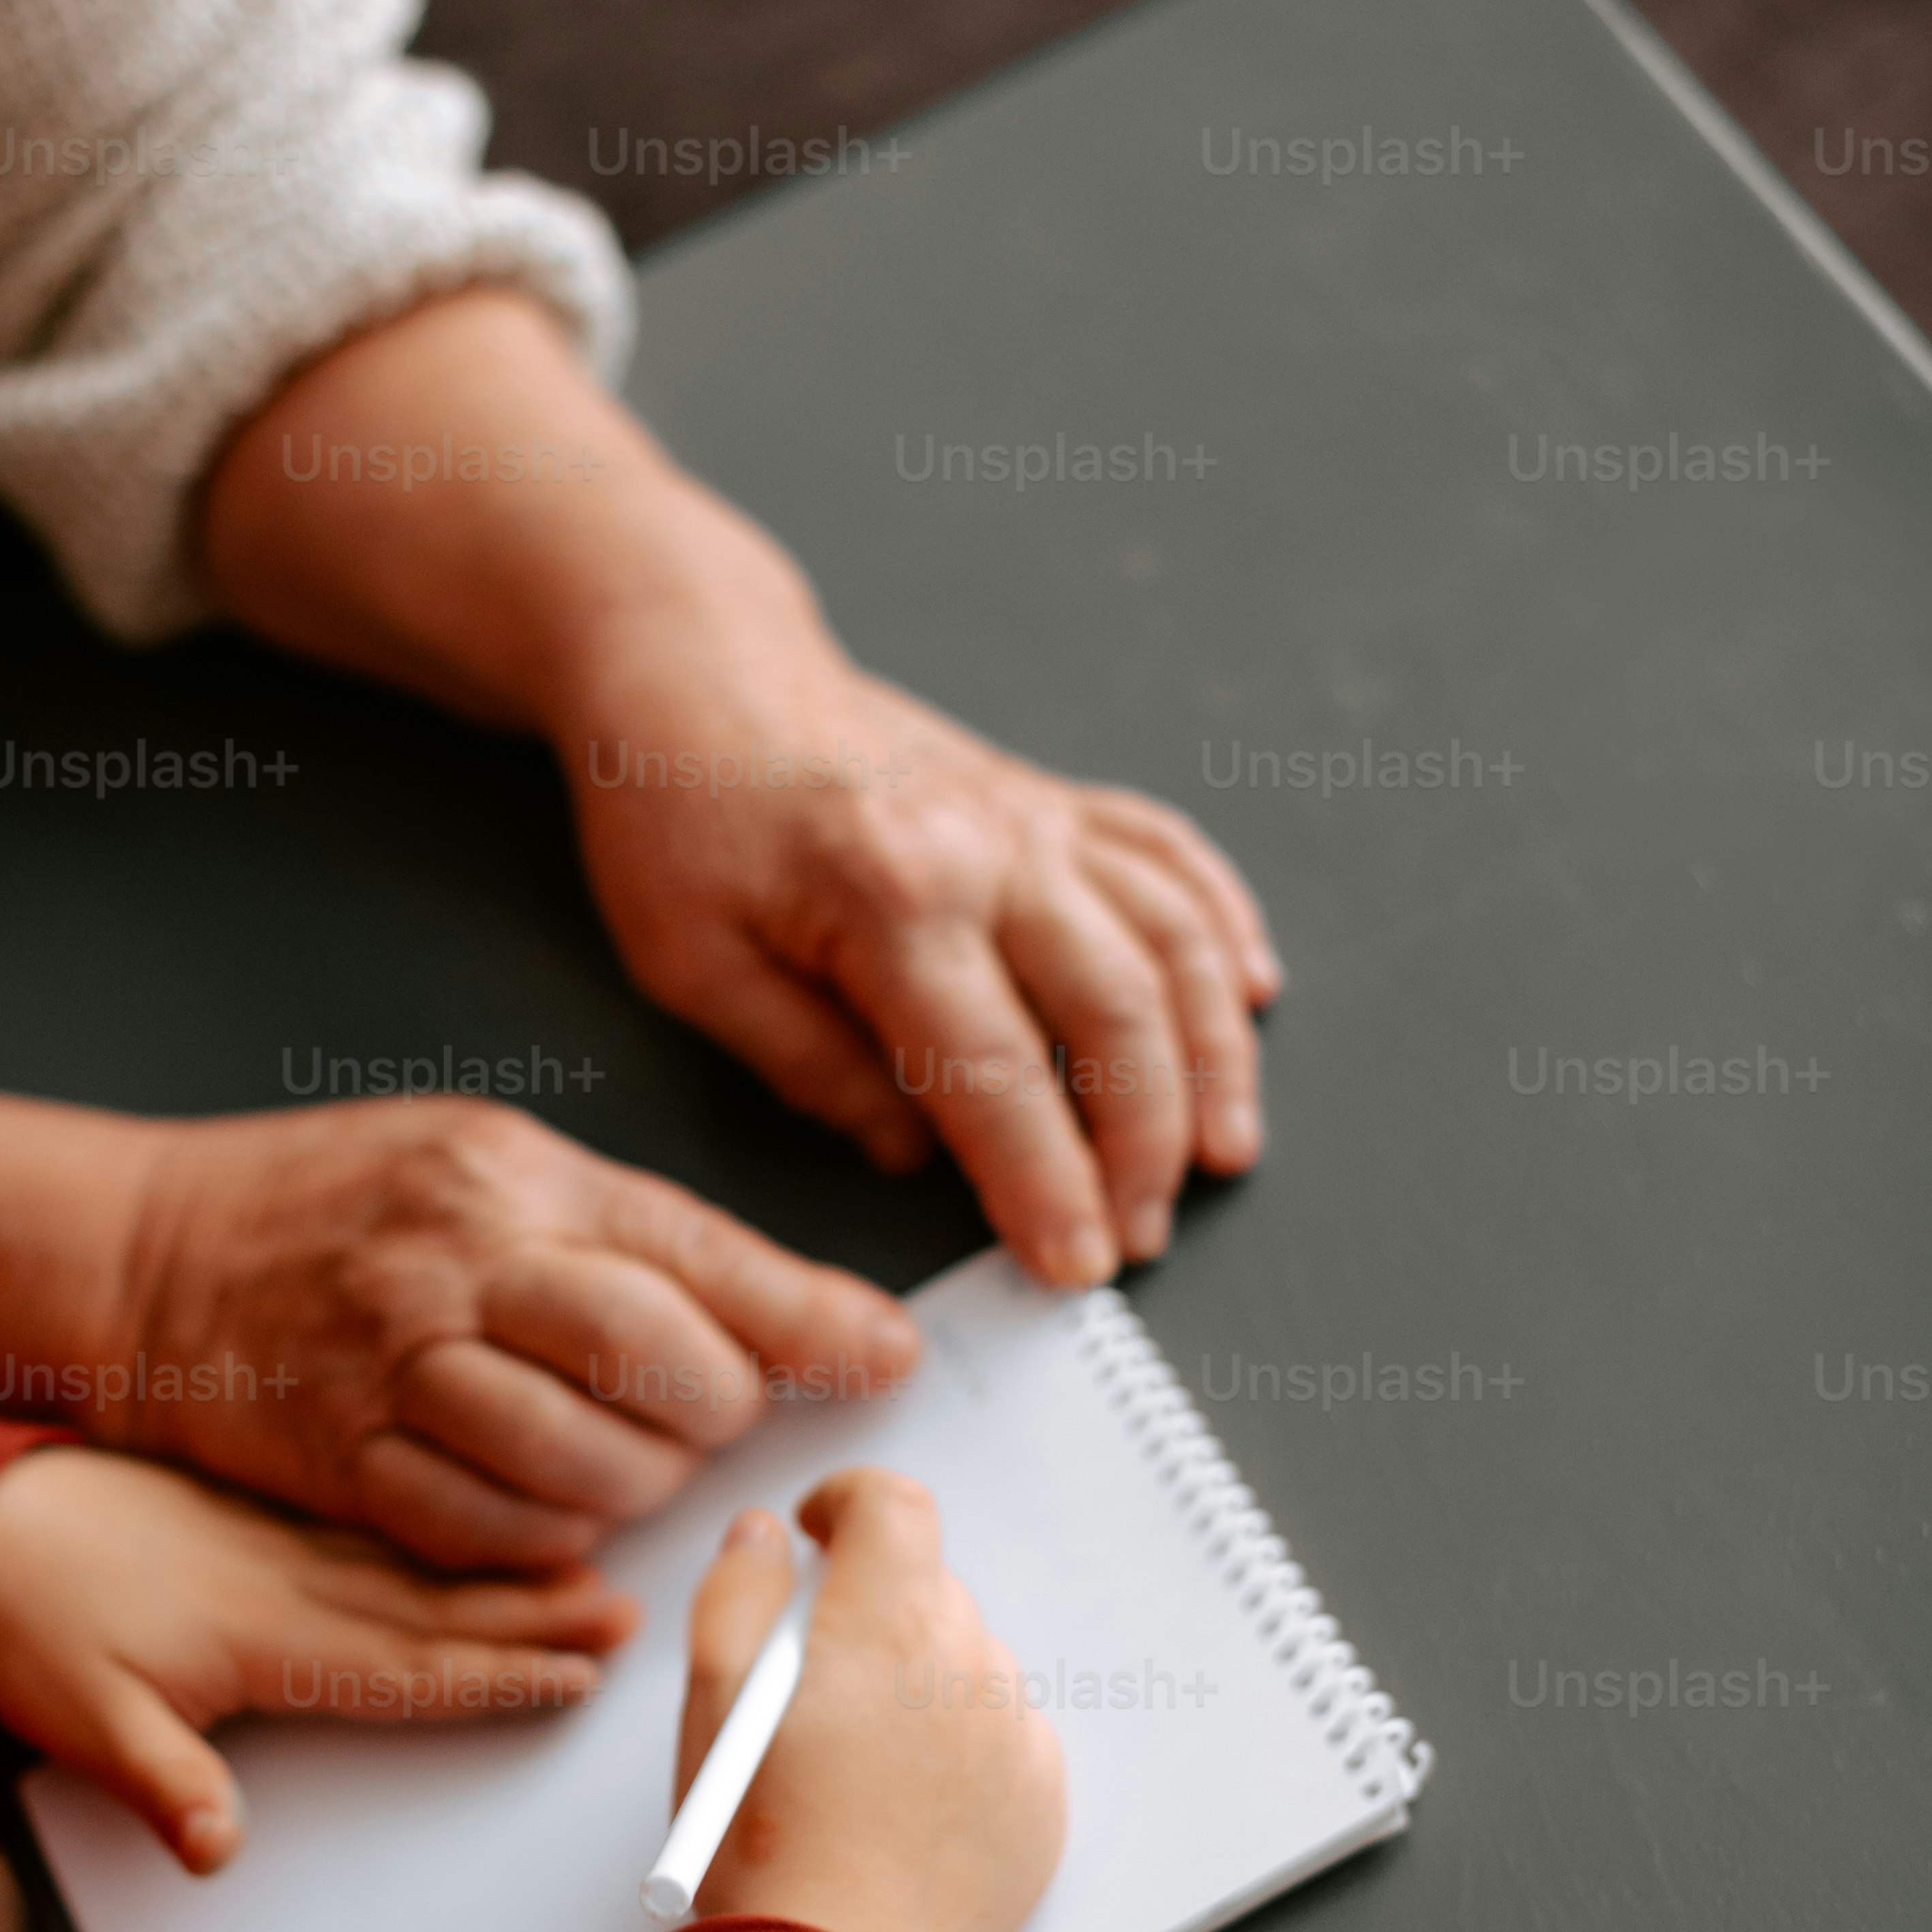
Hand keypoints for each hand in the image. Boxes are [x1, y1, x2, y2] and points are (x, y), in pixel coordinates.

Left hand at [0, 1448, 634, 1872]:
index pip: (404, 1667)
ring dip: (513, 1571)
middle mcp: (292, 1583)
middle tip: (632, 1618)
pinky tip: (494, 1526)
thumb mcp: (77, 1719)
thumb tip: (219, 1852)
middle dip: (540, 1617)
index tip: (575, 1678)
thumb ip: (161, 1784)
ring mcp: (286, 1544)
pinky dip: (449, 1530)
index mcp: (263, 1638)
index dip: (495, 1677)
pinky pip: (382, 1526)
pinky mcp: (268, 1520)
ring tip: (596, 1571)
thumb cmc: (31, 1622)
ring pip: (424, 1564)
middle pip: (439, 1608)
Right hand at [115, 1099, 919, 1570]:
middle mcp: (456, 1267)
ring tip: (633, 1460)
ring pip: (582, 1468)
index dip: (809, 1321)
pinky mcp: (346, 1462)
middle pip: (655, 1364)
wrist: (146, 1251)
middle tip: (716, 1414)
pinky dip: (543, 1539)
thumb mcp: (488, 1160)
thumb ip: (635, 1232)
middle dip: (717, 1411)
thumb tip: (804, 1310)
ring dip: (638, 1486)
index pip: (696, 1257)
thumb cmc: (338, 1201)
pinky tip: (551, 1508)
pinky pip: (487, 1533)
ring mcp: (394, 1370)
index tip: (888, 1358)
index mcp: (509, 1177)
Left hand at [558, 539, 1279, 1288]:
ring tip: (1226, 1148)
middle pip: (1115, 1009)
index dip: (1046, 1184)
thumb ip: (809, 1066)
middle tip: (1144, 1235)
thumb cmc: (677, 818)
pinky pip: (1169, 852)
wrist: (694, 666)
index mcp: (891, 899)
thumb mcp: (691, 966)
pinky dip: (1224, 922)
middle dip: (1146, 1142)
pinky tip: (1253, 990)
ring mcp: (1031, 815)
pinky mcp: (1048, 795)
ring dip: (1213, 1051)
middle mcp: (988, 849)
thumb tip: (910, 1154)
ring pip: (1171, 935)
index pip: (995, 1075)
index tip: (1077, 1265)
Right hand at [675, 1474, 1063, 1931]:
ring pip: (965, 1667)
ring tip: (853, 1771)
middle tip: (811, 1687)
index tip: (819, 1534)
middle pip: (926, 1589)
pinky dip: (958, 1754)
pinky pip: (1003, 1741)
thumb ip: (737, 1593)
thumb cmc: (759, 1849)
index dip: (849, 1503)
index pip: (893, 1505)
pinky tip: (901, 1814)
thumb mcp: (710, 1704)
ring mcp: (1015, 1735)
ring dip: (916, 1687)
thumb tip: (764, 1535)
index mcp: (885, 1622)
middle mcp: (968, 1664)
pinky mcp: (1041, 1801)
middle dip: (871, 1613)